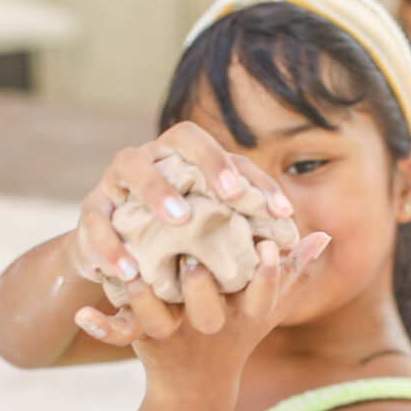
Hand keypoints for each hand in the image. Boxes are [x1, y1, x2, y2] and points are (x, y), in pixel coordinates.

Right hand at [67, 123, 294, 340]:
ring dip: (156, 192)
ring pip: (131, 167)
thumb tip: (320, 241)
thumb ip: (264, 244)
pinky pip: (96, 220)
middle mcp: (155, 160)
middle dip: (206, 163)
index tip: (281, 210)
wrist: (122, 270)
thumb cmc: (184, 254)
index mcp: (189, 165)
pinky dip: (111, 244)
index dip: (254, 179)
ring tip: (180, 220)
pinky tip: (129, 270)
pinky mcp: (90, 213)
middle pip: (178, 140)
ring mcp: (117, 183)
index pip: (226, 156)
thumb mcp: (225, 250)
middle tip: (228, 195)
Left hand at [75, 232, 331, 385]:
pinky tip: (83, 314)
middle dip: (202, 290)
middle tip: (194, 262)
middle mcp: (209, 327)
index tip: (270, 248)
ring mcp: (175, 336)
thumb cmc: (236, 335)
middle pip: (207, 313)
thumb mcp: (267, 310)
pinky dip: (101, 328)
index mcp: (242, 318)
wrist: (195, 390)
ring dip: (146, 302)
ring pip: (157, 321)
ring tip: (133, 275)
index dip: (268, 277)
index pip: (263, 298)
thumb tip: (324, 236)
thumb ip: (294, 273)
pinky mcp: (143, 341)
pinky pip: (119, 337)